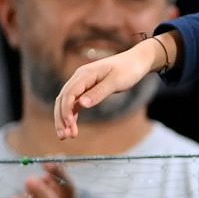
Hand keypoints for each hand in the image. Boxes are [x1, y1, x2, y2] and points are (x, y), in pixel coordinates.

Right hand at [54, 34, 169, 139]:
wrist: (137, 61)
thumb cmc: (129, 70)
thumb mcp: (116, 82)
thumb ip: (99, 93)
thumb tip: (82, 104)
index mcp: (85, 74)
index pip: (69, 93)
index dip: (66, 110)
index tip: (69, 125)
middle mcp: (79, 78)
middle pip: (63, 99)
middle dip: (61, 118)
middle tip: (64, 136)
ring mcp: (82, 83)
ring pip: (67, 102)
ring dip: (64, 119)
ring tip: (66, 136)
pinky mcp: (87, 89)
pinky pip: (75, 103)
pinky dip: (72, 115)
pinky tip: (72, 128)